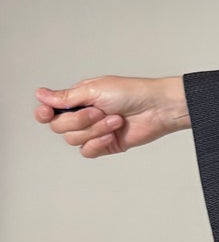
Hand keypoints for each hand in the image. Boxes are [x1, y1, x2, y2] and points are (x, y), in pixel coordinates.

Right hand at [34, 76, 187, 155]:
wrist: (157, 109)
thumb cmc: (131, 93)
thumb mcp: (95, 90)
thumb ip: (66, 97)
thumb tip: (40, 94)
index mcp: (77, 99)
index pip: (49, 110)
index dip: (44, 113)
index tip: (47, 112)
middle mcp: (82, 116)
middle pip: (58, 127)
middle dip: (79, 120)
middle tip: (100, 111)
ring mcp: (93, 131)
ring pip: (73, 139)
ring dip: (95, 130)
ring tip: (115, 120)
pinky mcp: (104, 145)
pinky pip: (87, 151)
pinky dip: (98, 143)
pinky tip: (112, 135)